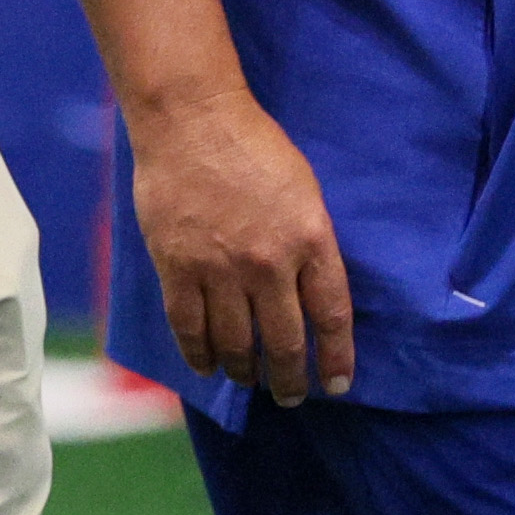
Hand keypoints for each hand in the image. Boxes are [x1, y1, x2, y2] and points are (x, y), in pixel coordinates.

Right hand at [128, 86, 355, 402]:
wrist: (192, 119)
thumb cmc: (254, 147)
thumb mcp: (305, 192)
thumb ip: (311, 244)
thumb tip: (310, 294)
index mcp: (310, 240)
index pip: (332, 316)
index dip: (336, 358)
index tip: (337, 384)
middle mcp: (269, 263)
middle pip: (284, 342)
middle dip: (291, 378)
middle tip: (291, 394)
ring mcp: (220, 270)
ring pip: (236, 344)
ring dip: (246, 373)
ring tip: (250, 382)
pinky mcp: (177, 269)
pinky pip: (189, 329)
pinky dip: (200, 356)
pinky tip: (208, 368)